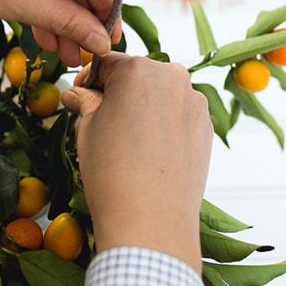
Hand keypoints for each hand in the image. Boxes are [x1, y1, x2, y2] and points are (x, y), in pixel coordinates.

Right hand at [62, 53, 212, 273]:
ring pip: (161, 95)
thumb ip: (86, 102)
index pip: (106, 64)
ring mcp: (194, 102)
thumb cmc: (113, 173)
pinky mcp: (206, 126)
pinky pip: (179, 115)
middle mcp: (172, 78)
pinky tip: (150, 152)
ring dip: (145, 107)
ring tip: (128, 141)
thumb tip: (78, 94)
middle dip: (119, 92)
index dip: (90, 81)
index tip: (81, 97)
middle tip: (102, 120)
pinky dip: (164, 125)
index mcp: (137, 70)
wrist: (151, 221)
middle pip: (138, 75)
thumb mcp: (87, 130)